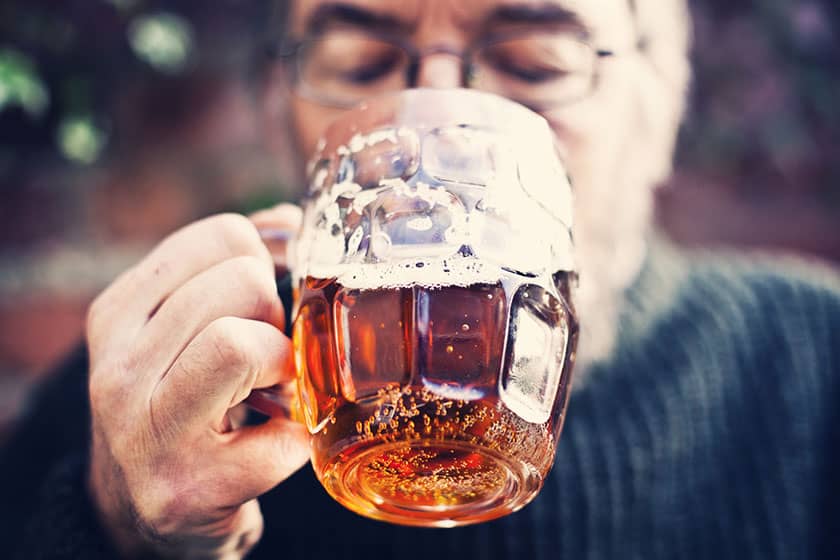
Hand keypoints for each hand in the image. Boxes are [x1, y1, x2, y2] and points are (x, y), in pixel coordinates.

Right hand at [86, 205, 308, 558]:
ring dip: (283, 366)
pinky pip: (280, 437)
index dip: (263, 264)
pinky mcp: (189, 488)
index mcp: (118, 315)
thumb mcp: (178, 330)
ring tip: (271, 391)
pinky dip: (298, 437)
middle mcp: (119, 368)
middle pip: (241, 283)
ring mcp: (148, 432)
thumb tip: (289, 221)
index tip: (258, 303)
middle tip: (265, 355)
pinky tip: (275, 442)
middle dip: (276, 314)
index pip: (223, 236)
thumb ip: (227, 269)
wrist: (142, 514)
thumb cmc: (177, 404)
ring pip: (242, 345)